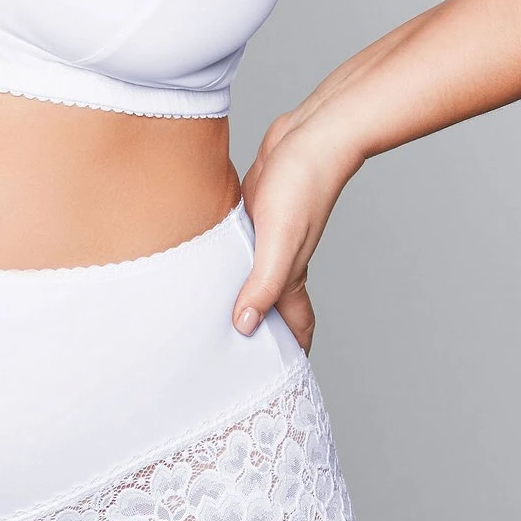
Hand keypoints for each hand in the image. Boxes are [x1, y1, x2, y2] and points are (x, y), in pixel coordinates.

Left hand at [231, 113, 363, 350]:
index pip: (296, 327)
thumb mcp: (279, 238)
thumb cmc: (304, 183)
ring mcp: (269, 237)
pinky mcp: (257, 212)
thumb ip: (264, 282)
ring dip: (239, 298)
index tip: (272, 387)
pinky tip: (208, 264)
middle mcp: (282, 261)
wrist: (312, 133)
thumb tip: (244, 325)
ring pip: (253, 278)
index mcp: (291, 275)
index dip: (289, 357)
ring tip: (212, 320)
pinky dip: (228, 264)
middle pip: (272, 309)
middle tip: (230, 362)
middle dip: (258, 335)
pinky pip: (241, 248)